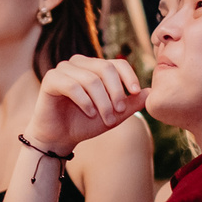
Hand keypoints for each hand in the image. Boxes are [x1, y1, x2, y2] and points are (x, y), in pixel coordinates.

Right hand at [27, 56, 145, 155]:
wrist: (59, 138)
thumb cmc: (84, 124)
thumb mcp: (113, 115)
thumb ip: (130, 104)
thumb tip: (150, 92)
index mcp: (94, 67)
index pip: (116, 63)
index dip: (128, 76)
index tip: (135, 92)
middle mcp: (78, 63)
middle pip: (105, 68)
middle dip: (116, 92)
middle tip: (119, 112)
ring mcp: (63, 69)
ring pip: (91, 80)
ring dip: (102, 102)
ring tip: (105, 118)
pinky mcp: (51, 79)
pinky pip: (73, 86)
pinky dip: (85, 101)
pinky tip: (90, 113)